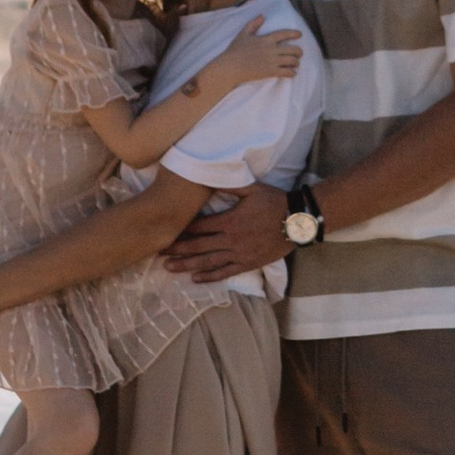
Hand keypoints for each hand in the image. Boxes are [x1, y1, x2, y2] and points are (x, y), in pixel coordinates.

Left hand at [164, 183, 290, 280]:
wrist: (297, 221)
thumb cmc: (275, 202)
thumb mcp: (252, 188)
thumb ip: (230, 184)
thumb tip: (210, 175)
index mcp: (230, 220)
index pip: (199, 226)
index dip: (181, 228)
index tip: (165, 229)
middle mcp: (231, 239)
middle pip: (198, 245)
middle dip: (177, 248)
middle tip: (157, 251)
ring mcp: (239, 254)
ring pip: (208, 262)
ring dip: (187, 265)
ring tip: (169, 268)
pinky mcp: (248, 263)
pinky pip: (225, 272)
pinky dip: (210, 277)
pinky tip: (195, 279)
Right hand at [222, 24, 303, 85]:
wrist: (231, 67)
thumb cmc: (235, 50)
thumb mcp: (243, 34)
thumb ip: (253, 24)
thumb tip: (262, 16)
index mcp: (266, 39)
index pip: (284, 34)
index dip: (293, 33)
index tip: (300, 34)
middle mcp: (271, 50)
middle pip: (293, 49)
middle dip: (299, 52)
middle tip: (299, 53)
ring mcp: (272, 61)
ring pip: (292, 61)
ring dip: (296, 62)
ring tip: (295, 63)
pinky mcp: (270, 72)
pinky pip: (287, 72)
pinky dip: (292, 73)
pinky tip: (292, 73)